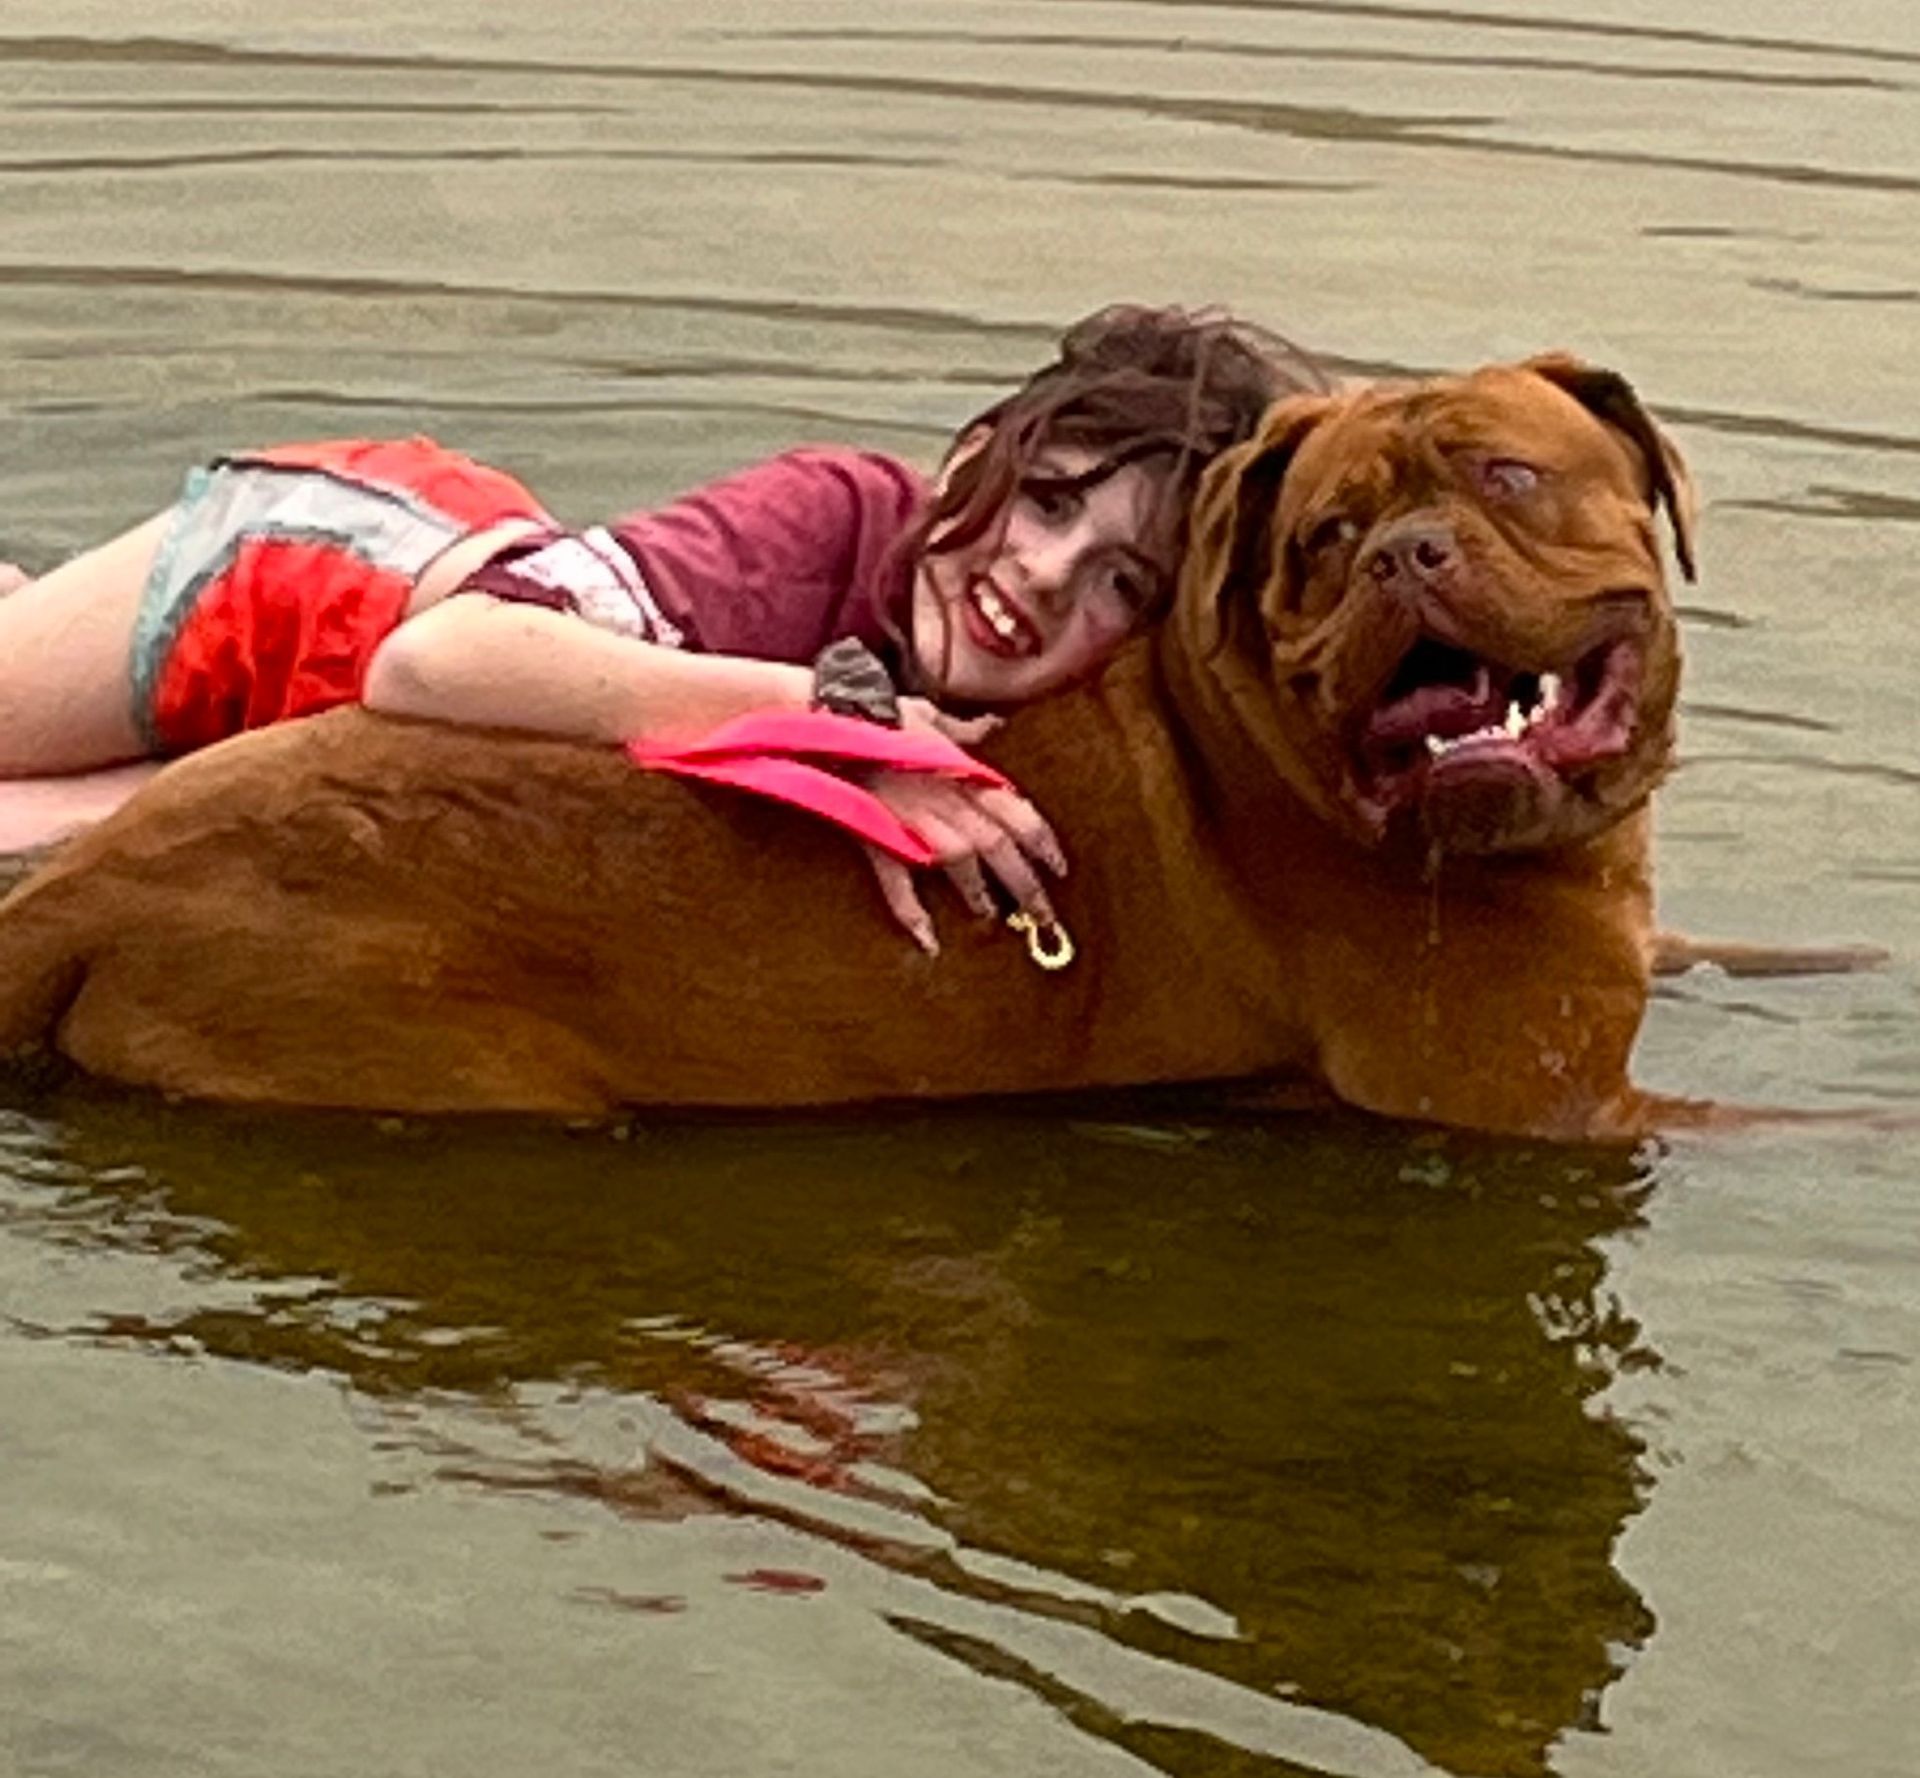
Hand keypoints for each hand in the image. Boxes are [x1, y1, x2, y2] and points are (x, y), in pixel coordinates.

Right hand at [859, 730, 1066, 954]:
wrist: (832, 720)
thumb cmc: (883, 715)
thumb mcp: (932, 716)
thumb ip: (966, 731)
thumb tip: (993, 725)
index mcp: (964, 772)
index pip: (1018, 813)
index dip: (1043, 844)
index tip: (1060, 870)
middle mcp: (948, 798)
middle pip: (998, 846)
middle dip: (1025, 884)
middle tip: (1045, 917)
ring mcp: (914, 819)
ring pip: (959, 862)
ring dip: (977, 893)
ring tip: (989, 917)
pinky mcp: (880, 836)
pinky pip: (898, 880)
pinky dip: (912, 913)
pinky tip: (929, 942)